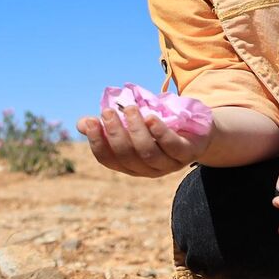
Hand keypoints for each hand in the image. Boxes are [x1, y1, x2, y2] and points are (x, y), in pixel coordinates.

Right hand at [78, 103, 211, 178]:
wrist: (196, 131)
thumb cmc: (158, 127)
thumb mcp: (132, 125)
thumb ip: (108, 125)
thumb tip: (82, 123)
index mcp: (130, 164)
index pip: (109, 159)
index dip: (97, 142)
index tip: (91, 121)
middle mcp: (147, 169)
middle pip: (127, 156)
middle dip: (115, 134)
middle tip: (108, 112)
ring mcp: (168, 164)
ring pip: (148, 153)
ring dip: (136, 131)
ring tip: (130, 109)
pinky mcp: (187, 154)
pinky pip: (172, 147)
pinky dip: (160, 133)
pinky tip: (151, 118)